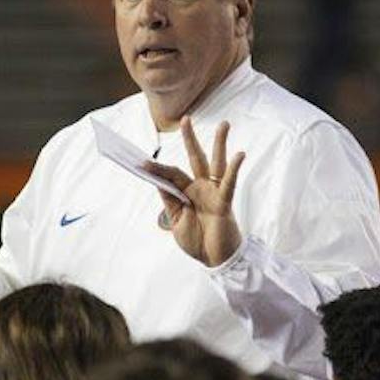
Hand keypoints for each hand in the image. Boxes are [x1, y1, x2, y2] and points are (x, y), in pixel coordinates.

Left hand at [144, 118, 246, 267]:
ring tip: (224, 124)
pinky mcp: (224, 202)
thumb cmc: (197, 241)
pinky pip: (229, 183)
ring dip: (220, 143)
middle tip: (186, 118)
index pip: (170, 174)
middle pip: (195, 158)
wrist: (214, 260)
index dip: (156, 169)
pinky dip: (235, 169)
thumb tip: (158, 180)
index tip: (139, 162)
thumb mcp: (175, 221)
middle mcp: (200, 188)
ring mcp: (213, 193)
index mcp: (186, 192)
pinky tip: (240, 154)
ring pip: (216, 163)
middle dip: (189, 139)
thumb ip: (168, 200)